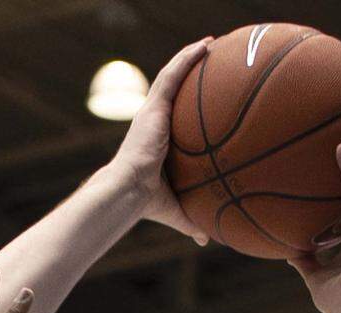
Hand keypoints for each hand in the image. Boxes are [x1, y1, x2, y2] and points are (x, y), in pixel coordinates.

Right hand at [109, 37, 211, 244]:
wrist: (128, 191)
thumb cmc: (146, 202)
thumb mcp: (175, 208)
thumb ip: (191, 221)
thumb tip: (206, 240)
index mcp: (158, 140)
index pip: (174, 115)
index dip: (188, 101)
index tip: (205, 94)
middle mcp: (154, 122)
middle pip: (174, 90)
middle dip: (191, 72)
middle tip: (212, 59)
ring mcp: (152, 112)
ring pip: (173, 75)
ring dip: (190, 57)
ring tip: (210, 43)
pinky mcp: (152, 106)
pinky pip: (172, 74)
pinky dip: (187, 58)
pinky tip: (205, 45)